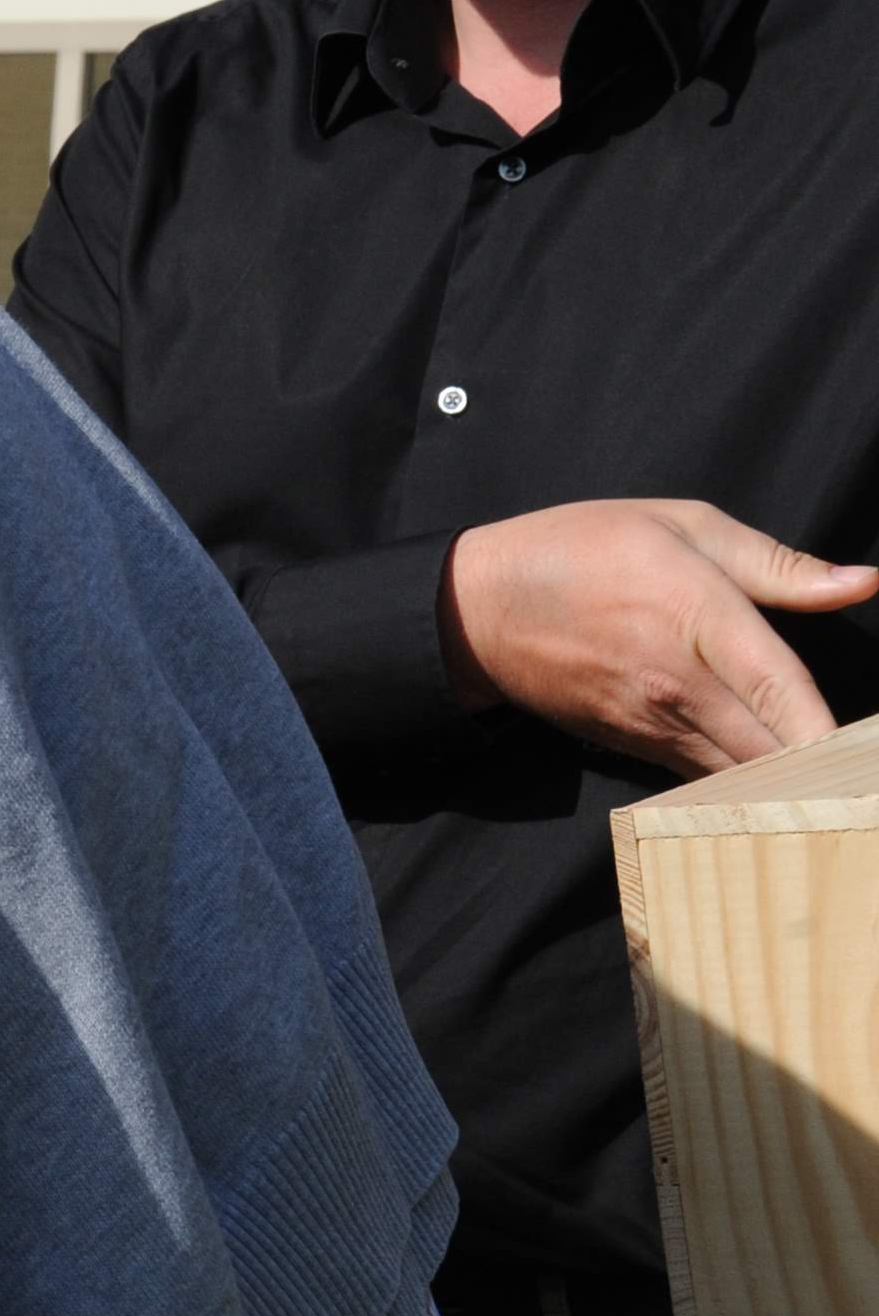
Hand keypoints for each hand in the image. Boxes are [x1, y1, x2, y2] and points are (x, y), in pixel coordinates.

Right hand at [441, 499, 876, 776]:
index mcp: (696, 615)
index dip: (833, 731)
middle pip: (772, 752)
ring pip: (743, 778)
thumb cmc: (583, 551)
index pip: (780, 689)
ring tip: (839, 788)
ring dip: (794, 787)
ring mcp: (653, 723)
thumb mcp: (681, 526)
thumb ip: (776, 564)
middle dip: (829, 772)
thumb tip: (863, 583)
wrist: (476, 608)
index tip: (867, 756)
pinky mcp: (635, 747)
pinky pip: (707, 780)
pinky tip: (784, 787)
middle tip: (862, 777)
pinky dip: (749, 788)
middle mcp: (676, 683)